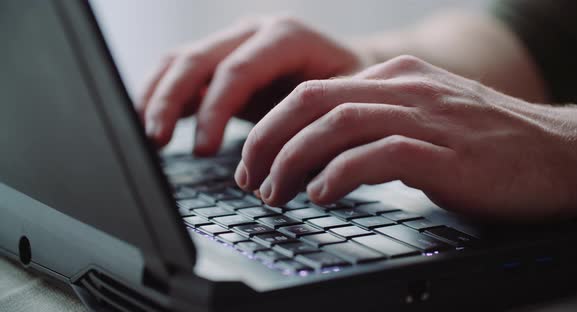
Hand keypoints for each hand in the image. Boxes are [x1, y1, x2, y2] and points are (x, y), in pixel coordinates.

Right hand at [138, 15, 363, 154]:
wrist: (350, 68)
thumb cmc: (352, 88)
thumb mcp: (347, 102)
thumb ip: (316, 127)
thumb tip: (287, 173)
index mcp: (286, 37)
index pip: (238, 70)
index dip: (214, 110)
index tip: (202, 149)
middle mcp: (254, 33)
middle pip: (199, 59)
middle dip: (172, 100)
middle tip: (157, 140)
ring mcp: (234, 43)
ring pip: (181, 60)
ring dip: (157, 96)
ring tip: (146, 135)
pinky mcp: (222, 62)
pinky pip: (181, 71)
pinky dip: (160, 95)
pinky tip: (149, 121)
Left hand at [236, 55, 576, 219]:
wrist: (561, 154)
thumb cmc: (488, 146)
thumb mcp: (424, 120)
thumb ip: (378, 125)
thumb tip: (323, 154)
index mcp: (396, 78)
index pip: (314, 92)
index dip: (273, 127)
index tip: (254, 161)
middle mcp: (405, 89)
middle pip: (313, 102)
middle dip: (269, 141)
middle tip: (250, 178)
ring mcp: (425, 117)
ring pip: (336, 125)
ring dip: (293, 161)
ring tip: (275, 193)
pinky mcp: (444, 152)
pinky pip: (378, 155)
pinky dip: (339, 174)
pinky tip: (320, 195)